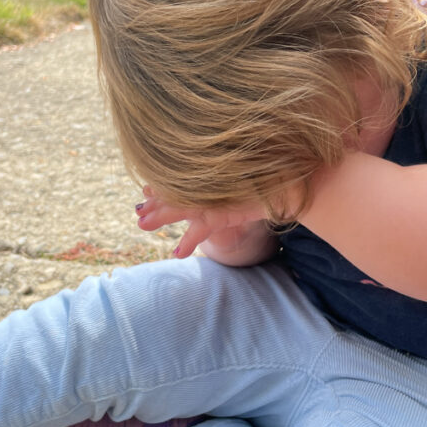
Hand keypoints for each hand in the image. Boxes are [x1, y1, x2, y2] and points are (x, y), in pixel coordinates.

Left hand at [135, 187, 268, 259]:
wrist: (287, 186)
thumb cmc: (264, 182)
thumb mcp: (235, 184)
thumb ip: (215, 181)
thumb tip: (202, 185)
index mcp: (209, 174)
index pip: (179, 177)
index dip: (162, 185)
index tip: (147, 192)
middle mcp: (209, 183)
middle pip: (176, 191)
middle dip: (156, 202)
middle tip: (139, 211)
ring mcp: (215, 196)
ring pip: (181, 205)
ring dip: (161, 214)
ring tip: (142, 224)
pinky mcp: (225, 211)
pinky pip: (202, 228)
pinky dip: (189, 241)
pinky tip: (178, 253)